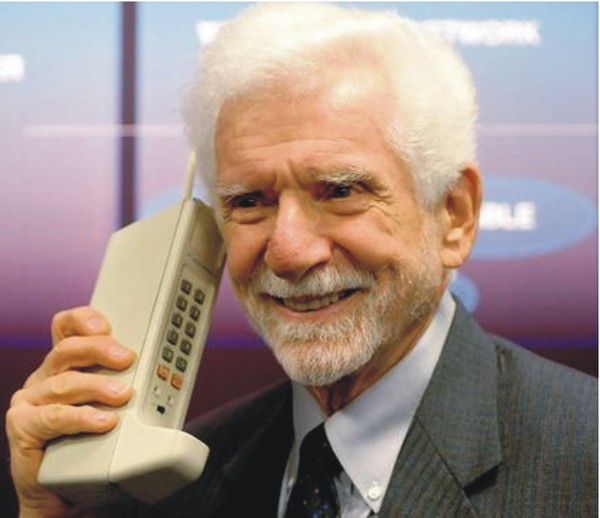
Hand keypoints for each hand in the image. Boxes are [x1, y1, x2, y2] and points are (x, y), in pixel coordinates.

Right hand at [5, 307, 134, 516]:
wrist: (62, 485)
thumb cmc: (92, 438)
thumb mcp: (112, 401)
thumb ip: (129, 380)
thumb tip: (169, 369)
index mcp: (66, 364)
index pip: (66, 328)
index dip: (83, 320)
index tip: (107, 326)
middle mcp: (45, 376)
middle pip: (67, 349)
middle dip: (99, 350)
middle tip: (127, 358)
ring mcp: (31, 400)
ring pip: (64, 382)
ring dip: (97, 386)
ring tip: (123, 395)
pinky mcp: (23, 426)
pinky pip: (53, 417)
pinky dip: (82, 418)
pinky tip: (104, 421)